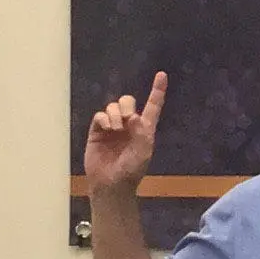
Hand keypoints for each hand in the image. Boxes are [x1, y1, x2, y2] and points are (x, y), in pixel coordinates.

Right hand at [84, 72, 166, 193]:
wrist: (111, 184)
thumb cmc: (131, 171)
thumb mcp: (143, 153)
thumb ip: (142, 133)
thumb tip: (134, 116)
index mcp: (144, 128)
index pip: (152, 106)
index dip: (157, 90)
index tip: (162, 74)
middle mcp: (128, 125)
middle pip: (128, 101)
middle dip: (127, 104)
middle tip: (127, 117)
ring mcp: (112, 128)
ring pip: (112, 106)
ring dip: (115, 113)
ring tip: (116, 128)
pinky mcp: (97, 132)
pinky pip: (100, 116)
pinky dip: (104, 118)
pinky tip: (107, 128)